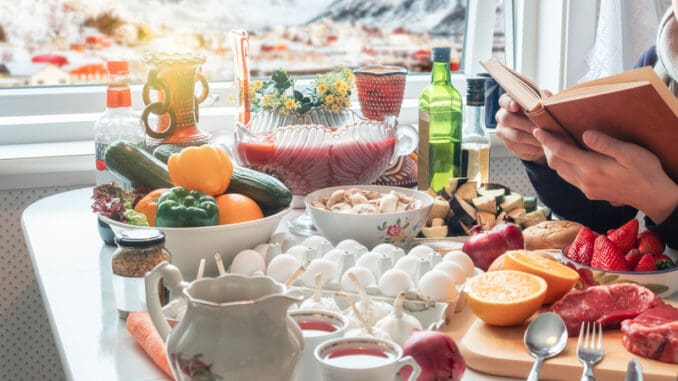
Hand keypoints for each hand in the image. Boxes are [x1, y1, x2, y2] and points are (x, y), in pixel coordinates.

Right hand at [494, 94, 545, 163]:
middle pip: (508, 119)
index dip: (509, 103)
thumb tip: (547, 99)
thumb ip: (543, 98)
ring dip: (533, 137)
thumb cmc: (540, 112)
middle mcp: (501, 116)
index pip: (504, 101)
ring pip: (516, 135)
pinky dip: (533, 147)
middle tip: (541, 126)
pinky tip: (543, 146)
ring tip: (547, 137)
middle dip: (527, 123)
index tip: (515, 106)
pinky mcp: (509, 145)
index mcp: (507, 102)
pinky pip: (520, 147)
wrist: (538, 130)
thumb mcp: (542, 102)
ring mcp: (503, 132)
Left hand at [533, 128, 677, 222]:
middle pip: (556, 163)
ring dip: (553, 158)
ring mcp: (586, 189)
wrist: (654, 197)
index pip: (561, 152)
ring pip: (560, 172)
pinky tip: (567, 159)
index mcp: (592, 168)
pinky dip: (562, 166)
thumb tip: (585, 134)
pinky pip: (569, 178)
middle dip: (546, 148)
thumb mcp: (631, 154)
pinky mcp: (590, 193)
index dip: (547, 140)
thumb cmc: (646, 172)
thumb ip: (606, 144)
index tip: (537, 130)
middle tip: (543, 133)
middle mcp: (585, 181)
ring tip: (551, 144)